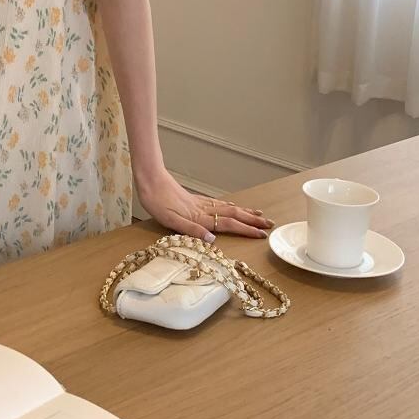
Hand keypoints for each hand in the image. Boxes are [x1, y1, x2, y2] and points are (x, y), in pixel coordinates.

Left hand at [136, 169, 270, 243]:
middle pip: (234, 215)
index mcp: (199, 217)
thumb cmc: (156, 201)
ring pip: (229, 208)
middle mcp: (204, 209)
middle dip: (252, 221)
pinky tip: (234, 207)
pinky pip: (220, 204)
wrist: (149, 179)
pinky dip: (231, 207)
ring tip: (259, 215)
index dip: (246, 230)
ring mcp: (201, 203)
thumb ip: (191, 230)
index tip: (261, 235)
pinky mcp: (195, 200)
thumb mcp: (169, 220)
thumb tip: (212, 239)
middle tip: (269, 225)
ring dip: (245, 213)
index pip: (228, 225)